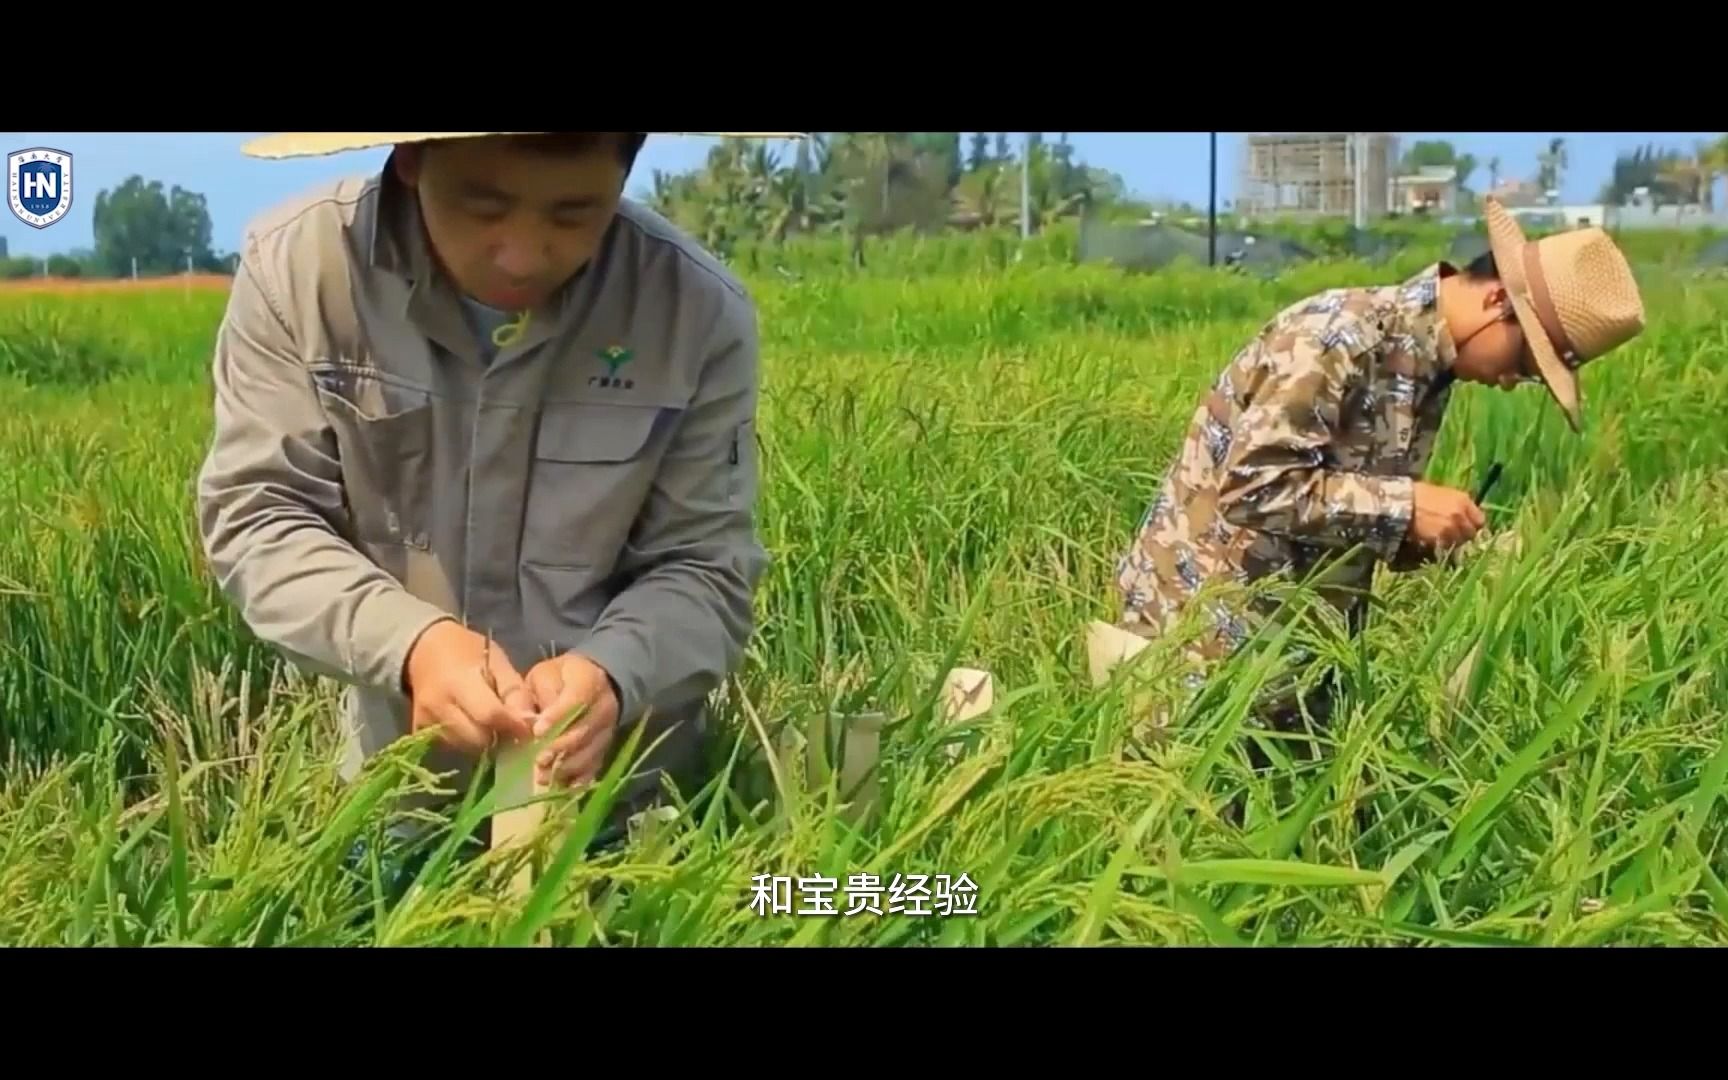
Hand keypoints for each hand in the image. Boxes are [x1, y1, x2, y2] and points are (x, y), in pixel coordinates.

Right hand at [404, 620, 535, 754]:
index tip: (530, 728)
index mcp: (458, 681)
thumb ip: (514, 692)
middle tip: (512, 728)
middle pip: (477, 738)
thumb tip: (531, 723)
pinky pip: (451, 746)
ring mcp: (425, 720)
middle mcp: (437, 704)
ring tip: (493, 724)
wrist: (424, 650)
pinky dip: (468, 741)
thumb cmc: (468, 652)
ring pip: (466, 746)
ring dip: (484, 741)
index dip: (513, 725)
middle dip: (500, 737)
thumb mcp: (498, 661)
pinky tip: (473, 725)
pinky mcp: (418, 731)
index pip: (489, 714)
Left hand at [522, 653, 620, 788]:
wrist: (592, 683)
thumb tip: (523, 720)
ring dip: (566, 767)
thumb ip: (533, 695)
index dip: (558, 717)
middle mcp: (604, 708)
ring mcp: (607, 732)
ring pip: (590, 753)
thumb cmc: (560, 679)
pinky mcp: (604, 750)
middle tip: (538, 759)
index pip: (577, 700)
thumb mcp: (543, 676)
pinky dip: (578, 781)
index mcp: (589, 682)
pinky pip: (594, 768)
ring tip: (542, 776)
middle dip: (560, 748)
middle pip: (585, 731)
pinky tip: (560, 787)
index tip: (538, 731)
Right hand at [1408, 482, 1485, 550]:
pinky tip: (1433, 540)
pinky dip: (1441, 545)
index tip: (1466, 527)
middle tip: (1453, 534)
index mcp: (1463, 501)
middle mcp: (1460, 515)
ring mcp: (1450, 528)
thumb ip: (1457, 504)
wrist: (1400, 502)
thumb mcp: (1442, 493)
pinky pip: (1445, 546)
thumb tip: (1464, 515)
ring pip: (1458, 542)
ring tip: (1441, 538)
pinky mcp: (1439, 539)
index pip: (1480, 521)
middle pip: (1470, 534)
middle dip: (1463, 535)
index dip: (1472, 525)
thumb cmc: (1418, 494)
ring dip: (1452, 541)